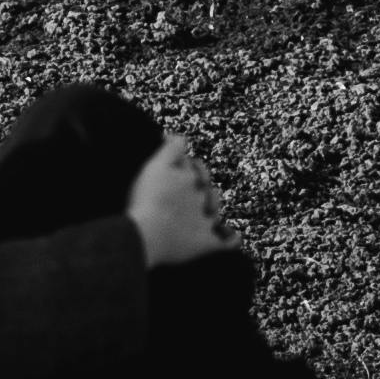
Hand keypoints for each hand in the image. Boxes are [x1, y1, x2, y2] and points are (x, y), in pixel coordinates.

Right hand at [127, 134, 226, 271]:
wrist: (148, 234)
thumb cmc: (146, 200)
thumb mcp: (154, 166)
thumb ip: (170, 149)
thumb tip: (177, 135)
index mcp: (186, 178)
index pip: (189, 165)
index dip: (185, 164)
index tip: (180, 163)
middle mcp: (198, 197)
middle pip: (202, 185)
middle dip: (199, 182)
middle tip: (192, 182)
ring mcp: (203, 220)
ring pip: (213, 208)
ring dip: (212, 204)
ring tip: (208, 205)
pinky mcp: (206, 243)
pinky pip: (225, 242)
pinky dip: (230, 238)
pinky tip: (232, 235)